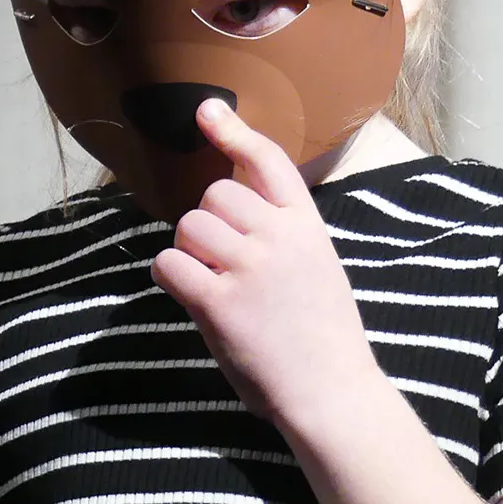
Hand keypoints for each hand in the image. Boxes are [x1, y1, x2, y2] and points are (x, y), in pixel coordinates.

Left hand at [149, 99, 382, 429]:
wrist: (332, 392)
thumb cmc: (321, 334)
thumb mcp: (317, 266)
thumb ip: (281, 232)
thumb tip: (226, 201)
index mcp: (308, 226)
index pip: (268, 162)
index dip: (234, 132)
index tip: (206, 112)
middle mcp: (280, 237)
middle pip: (214, 194)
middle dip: (208, 224)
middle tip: (225, 264)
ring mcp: (250, 268)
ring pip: (188, 226)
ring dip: (189, 251)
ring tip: (215, 284)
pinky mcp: (219, 301)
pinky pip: (170, 263)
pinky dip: (172, 277)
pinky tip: (195, 297)